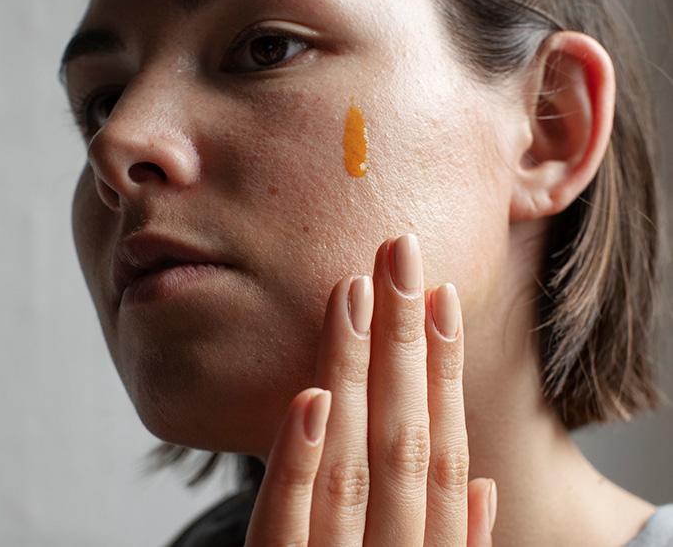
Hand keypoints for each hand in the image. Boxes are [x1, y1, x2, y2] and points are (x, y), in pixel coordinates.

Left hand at [244, 233, 497, 545]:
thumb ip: (458, 544)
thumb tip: (486, 485)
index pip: (447, 450)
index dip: (446, 369)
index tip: (443, 293)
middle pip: (405, 436)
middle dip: (406, 338)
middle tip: (399, 251)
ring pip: (349, 463)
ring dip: (355, 370)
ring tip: (355, 289)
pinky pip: (282, 526)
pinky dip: (297, 460)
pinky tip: (309, 395)